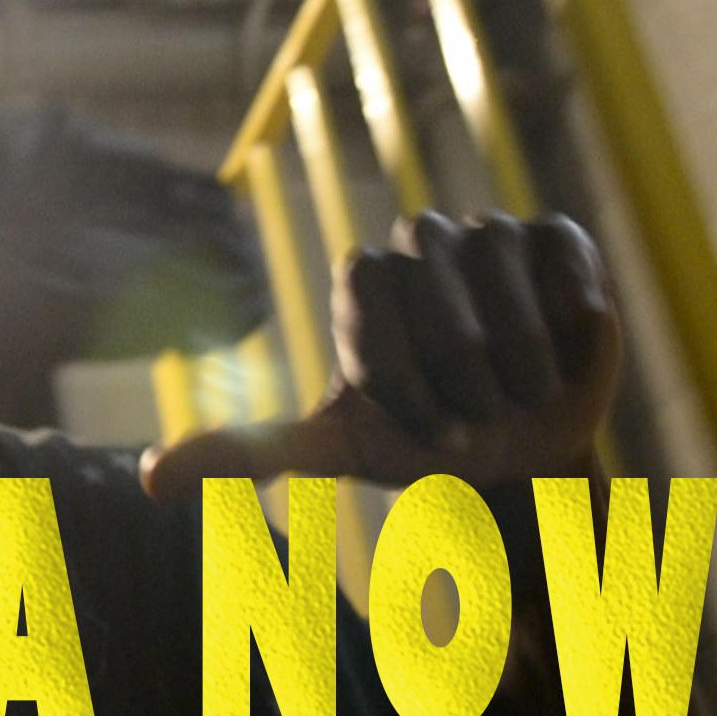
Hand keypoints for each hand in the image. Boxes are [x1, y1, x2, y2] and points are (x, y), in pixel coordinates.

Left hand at [140, 212, 619, 501]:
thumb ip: (247, 450)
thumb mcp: (334, 452)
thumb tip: (149, 478)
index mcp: (360, 282)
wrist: (520, 459)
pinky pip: (560, 259)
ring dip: (518, 357)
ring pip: (501, 278)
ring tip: (517, 389)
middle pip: (435, 287)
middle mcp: (416, 246)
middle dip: (460, 372)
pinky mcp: (553, 239)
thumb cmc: (419, 445)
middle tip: (473, 412)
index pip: (365, 293)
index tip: (420, 420)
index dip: (401, 370)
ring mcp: (486, 237)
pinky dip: (567, 317)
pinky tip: (562, 349)